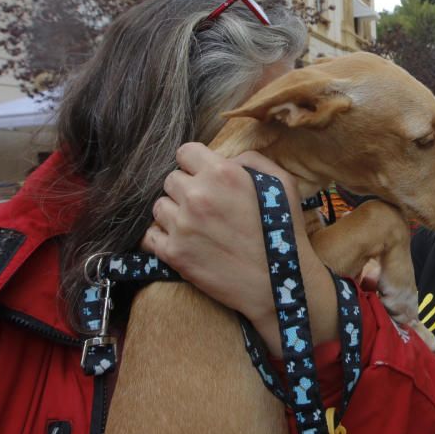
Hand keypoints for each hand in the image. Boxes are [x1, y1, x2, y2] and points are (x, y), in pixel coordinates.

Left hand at [142, 143, 321, 353]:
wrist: (279, 282)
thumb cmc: (284, 231)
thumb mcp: (283, 183)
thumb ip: (253, 160)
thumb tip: (228, 158)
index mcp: (222, 173)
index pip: (185, 152)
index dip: (195, 164)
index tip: (203, 177)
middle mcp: (197, 195)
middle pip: (170, 179)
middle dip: (185, 189)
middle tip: (204, 206)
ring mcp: (182, 225)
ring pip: (159, 206)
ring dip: (174, 213)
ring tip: (196, 227)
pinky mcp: (174, 253)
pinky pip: (150, 236)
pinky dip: (162, 238)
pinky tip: (182, 242)